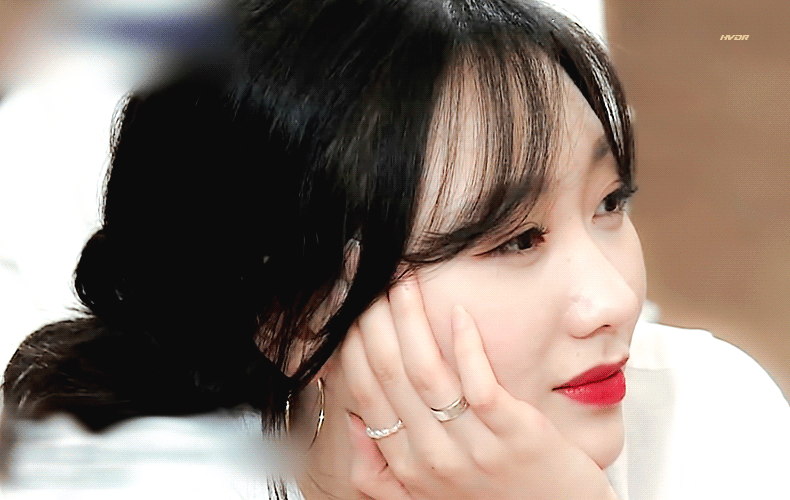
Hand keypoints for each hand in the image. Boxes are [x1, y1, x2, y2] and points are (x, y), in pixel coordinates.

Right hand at [340, 275, 617, 499]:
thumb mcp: (424, 499)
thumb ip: (379, 472)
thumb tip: (353, 423)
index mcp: (406, 466)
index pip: (365, 392)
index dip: (352, 342)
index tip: (348, 304)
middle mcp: (431, 457)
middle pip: (390, 373)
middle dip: (373, 317)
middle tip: (369, 274)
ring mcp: (473, 446)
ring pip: (426, 371)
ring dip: (411, 319)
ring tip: (404, 280)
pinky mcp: (514, 434)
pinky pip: (479, 382)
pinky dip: (465, 344)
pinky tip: (459, 312)